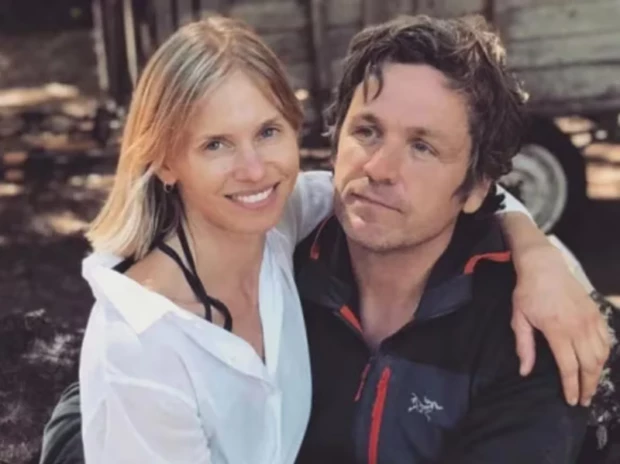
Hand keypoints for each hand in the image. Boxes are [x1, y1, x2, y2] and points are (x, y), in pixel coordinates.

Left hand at [511, 243, 610, 405]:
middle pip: (590, 365)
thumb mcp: (519, 318)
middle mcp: (578, 328)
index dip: (571, 387)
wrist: (544, 266)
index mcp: (557, 330)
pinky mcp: (596, 313)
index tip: (571, 400)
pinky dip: (605, 355)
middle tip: (584, 400)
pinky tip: (598, 363)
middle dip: (588, 386)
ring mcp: (591, 320)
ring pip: (602, 354)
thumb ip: (524, 346)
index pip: (569, 367)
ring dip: (598, 373)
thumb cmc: (528, 292)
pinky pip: (607, 340)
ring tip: (591, 385)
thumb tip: (525, 371)